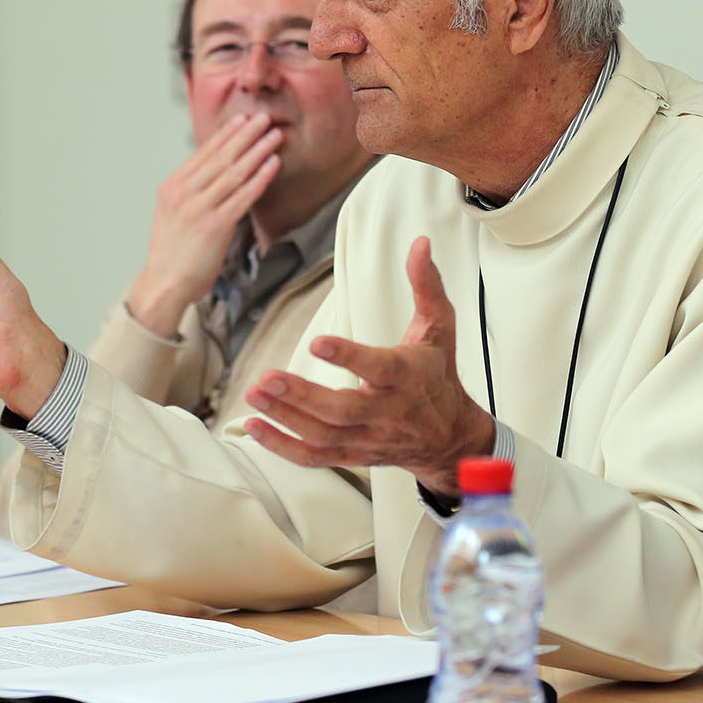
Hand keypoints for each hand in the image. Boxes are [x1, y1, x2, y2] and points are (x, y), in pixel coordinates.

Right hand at [125, 114, 282, 335]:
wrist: (164, 284)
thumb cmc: (171, 254)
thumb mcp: (172, 214)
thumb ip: (190, 193)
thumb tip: (214, 175)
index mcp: (172, 187)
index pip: (203, 153)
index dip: (226, 134)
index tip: (242, 120)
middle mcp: (184, 193)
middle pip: (221, 157)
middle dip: (245, 135)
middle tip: (263, 117)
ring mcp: (199, 208)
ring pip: (234, 172)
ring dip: (257, 150)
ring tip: (273, 136)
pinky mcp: (215, 225)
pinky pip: (243, 196)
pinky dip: (260, 177)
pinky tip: (273, 165)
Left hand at [242, 236, 494, 493]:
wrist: (449, 437)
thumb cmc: (438, 375)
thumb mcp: (439, 327)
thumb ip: (425, 285)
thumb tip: (419, 244)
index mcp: (408, 376)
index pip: (378, 367)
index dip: (348, 357)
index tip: (317, 342)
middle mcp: (387, 412)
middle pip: (342, 410)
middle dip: (301, 395)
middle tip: (266, 377)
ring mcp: (368, 438)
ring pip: (323, 435)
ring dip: (285, 417)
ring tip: (253, 394)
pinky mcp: (353, 455)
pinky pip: (315, 458)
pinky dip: (283, 447)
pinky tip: (255, 426)